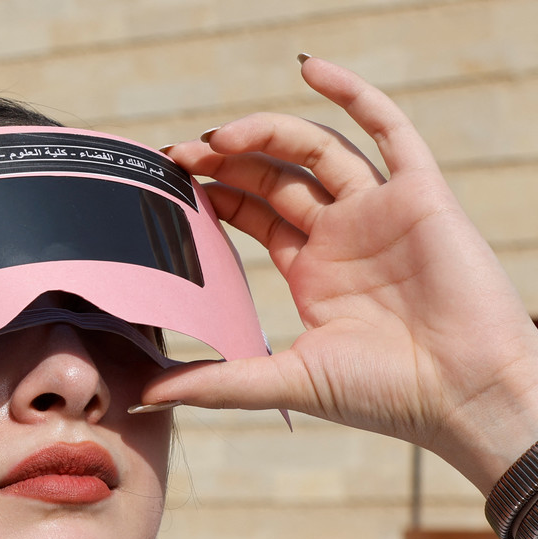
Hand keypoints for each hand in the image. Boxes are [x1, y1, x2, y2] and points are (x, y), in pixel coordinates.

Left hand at [143, 57, 537, 491]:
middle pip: (276, 176)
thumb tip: (146, 393)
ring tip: (218, 136)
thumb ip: (217, 382)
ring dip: (267, 132)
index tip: (170, 179)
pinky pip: (390, 130)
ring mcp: (380, 211)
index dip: (214, 192)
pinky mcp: (420, 196)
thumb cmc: (385, 396)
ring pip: (317, 150)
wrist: (465, 397)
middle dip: (226, 160)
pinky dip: (355, 95)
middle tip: (179, 155)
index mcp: (311, 271)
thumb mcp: (286, 381)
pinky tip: (311, 69)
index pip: (253, 213)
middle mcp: (342, 234)